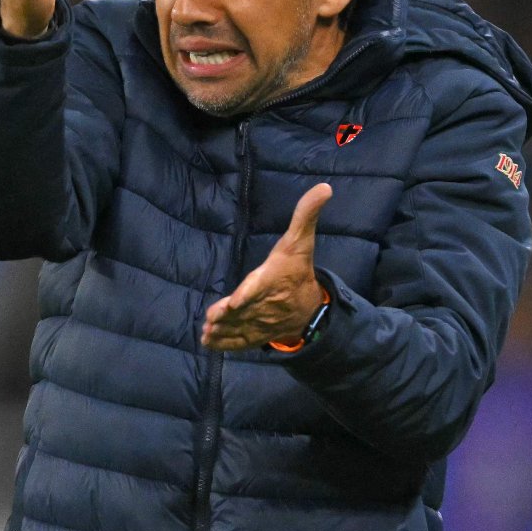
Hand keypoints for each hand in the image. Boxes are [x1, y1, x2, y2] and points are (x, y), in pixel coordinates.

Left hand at [202, 183, 332, 350]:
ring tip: (207, 332)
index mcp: (274, 280)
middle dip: (230, 315)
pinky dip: (224, 344)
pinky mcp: (255, 334)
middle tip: (212, 318)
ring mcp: (260, 322)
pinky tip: (208, 342)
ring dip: (223, 331)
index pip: (261, 286)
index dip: (249, 294)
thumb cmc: (298, 270)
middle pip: (246, 310)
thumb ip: (306, 214)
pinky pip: (240, 341)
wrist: (309, 309)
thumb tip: (324, 187)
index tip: (235, 300)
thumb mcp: (301, 241)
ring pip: (240, 327)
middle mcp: (267, 304)